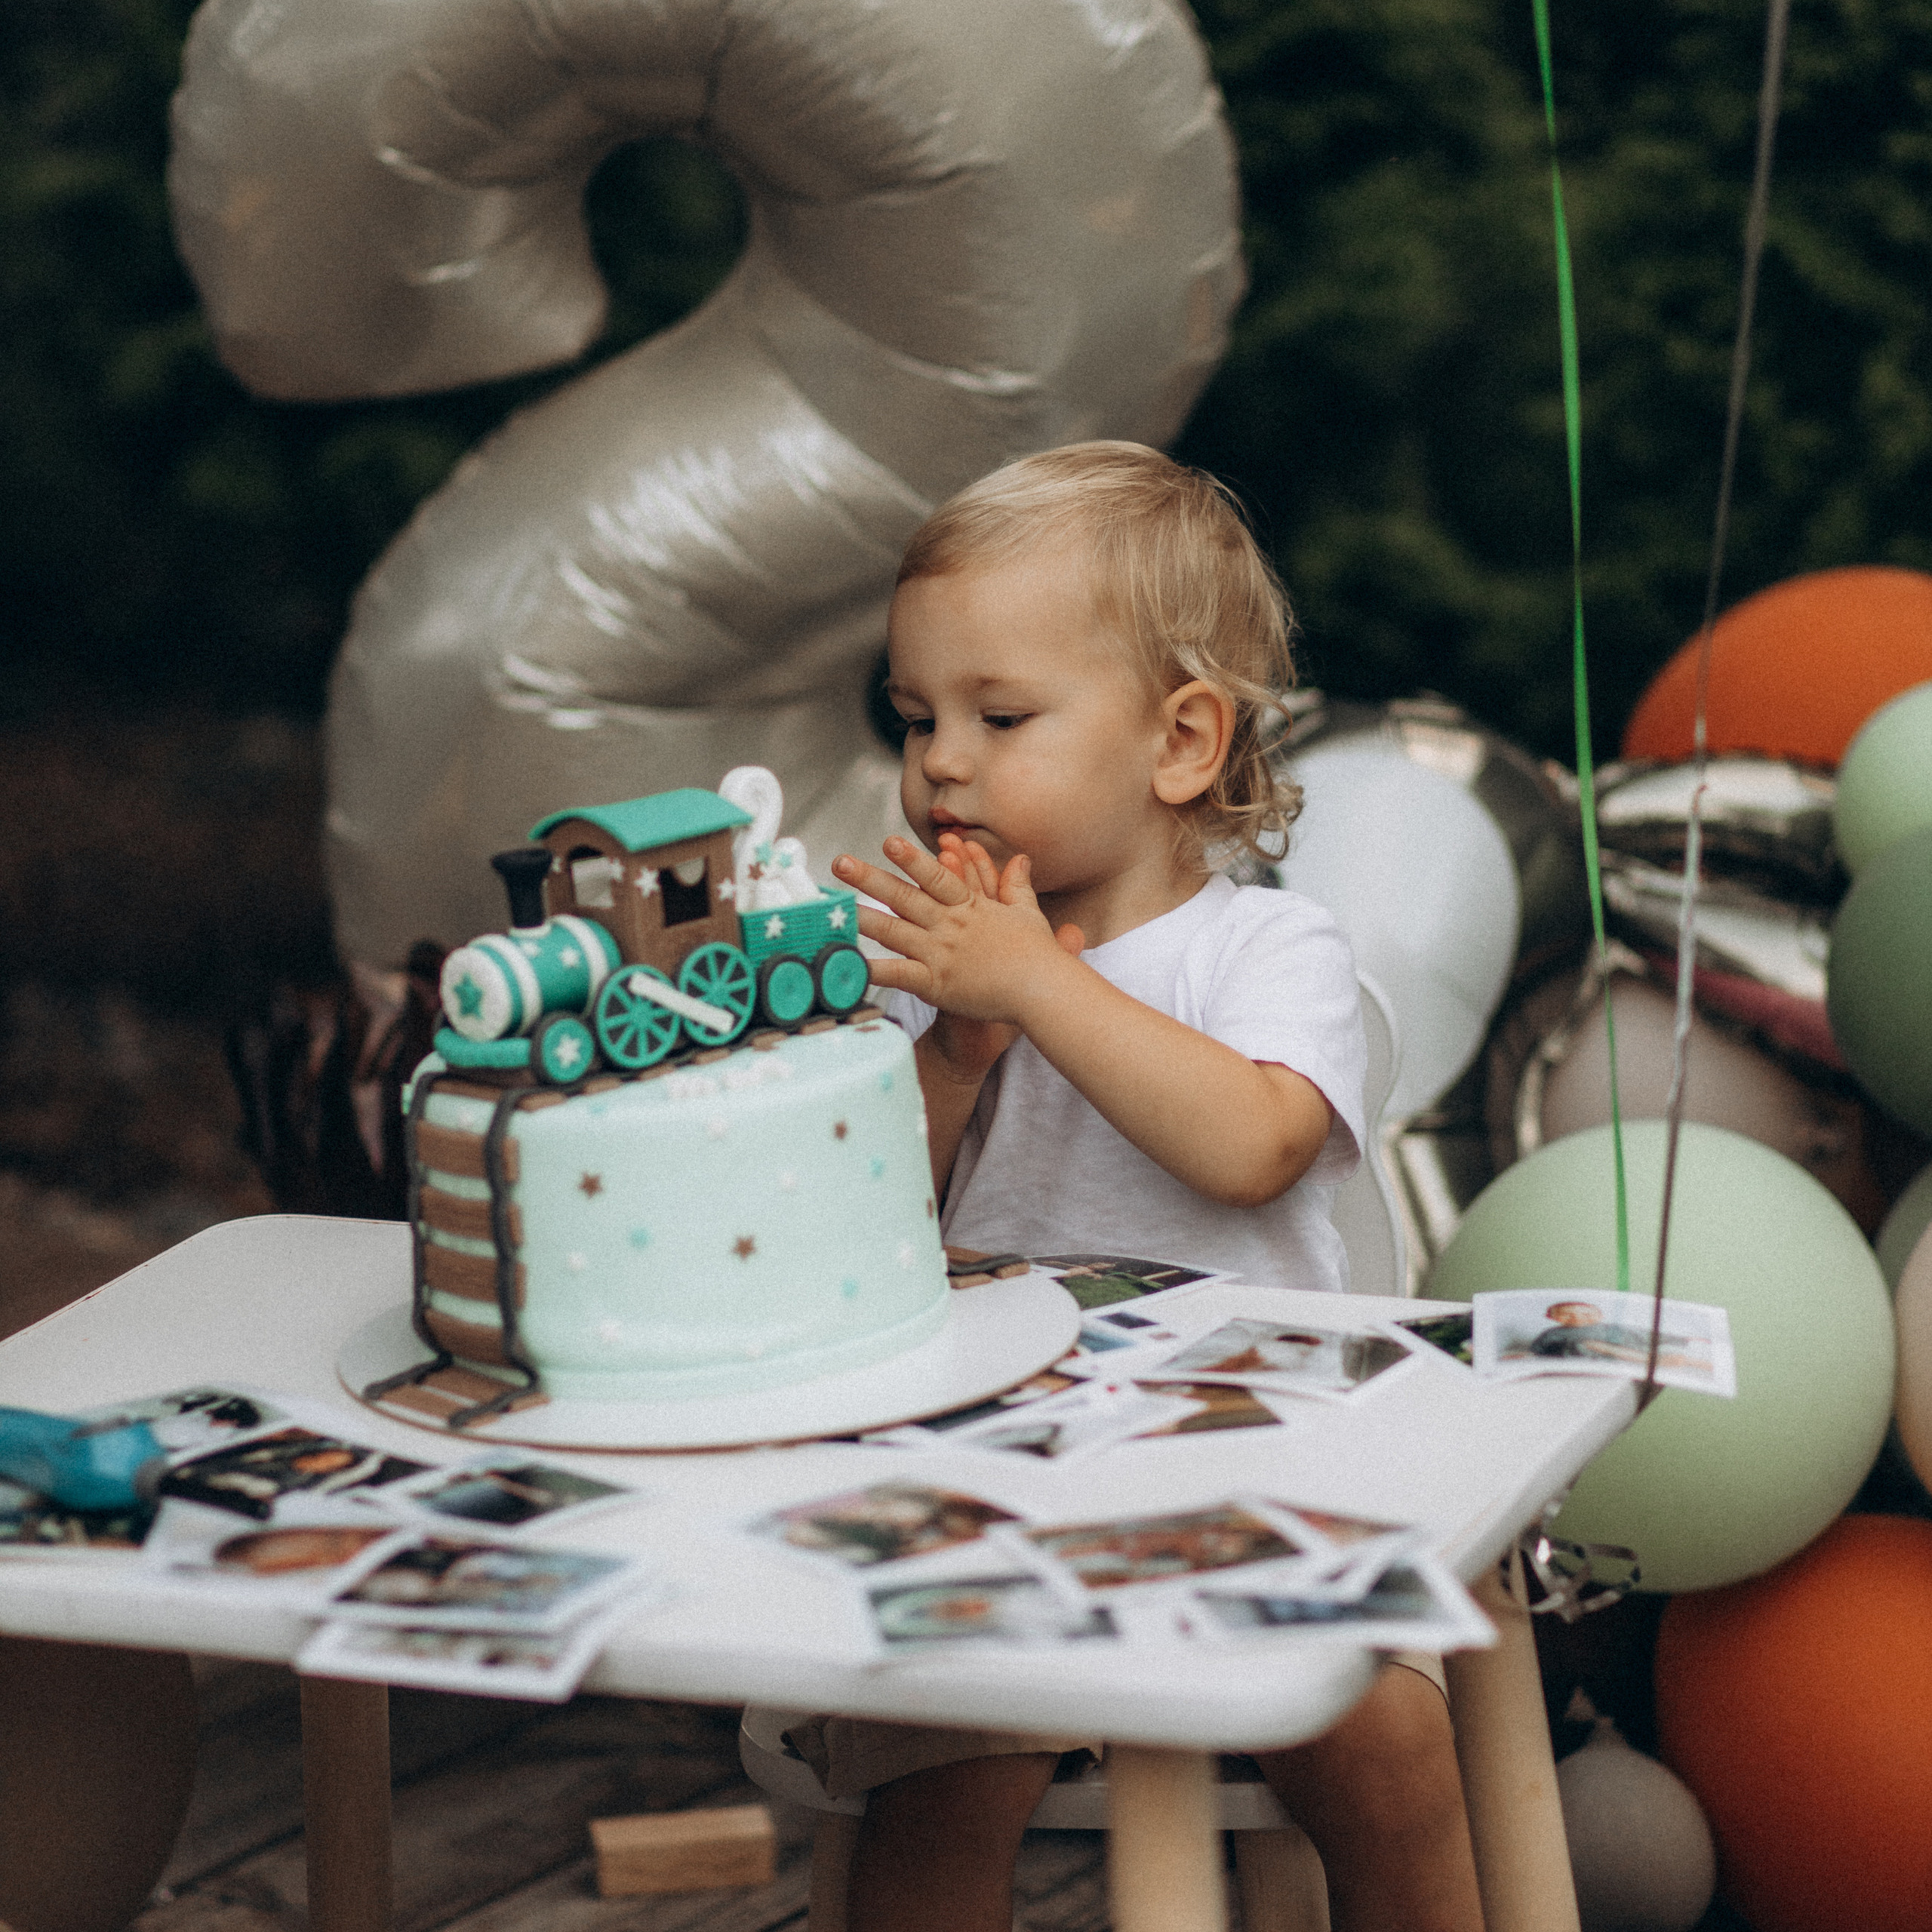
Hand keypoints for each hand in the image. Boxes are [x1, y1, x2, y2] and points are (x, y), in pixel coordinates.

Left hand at [832, 835, 1083, 1080]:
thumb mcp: (1027, 913)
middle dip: (870, 879)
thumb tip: (1020, 859)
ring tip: (832, 906)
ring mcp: (941, 954)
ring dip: (861, 916)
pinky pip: (897, 974)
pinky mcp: (936, 983)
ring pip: (893, 931)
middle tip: (841, 864)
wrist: (1043, 990)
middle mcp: (950, 927)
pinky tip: (846, 963)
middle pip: (904, 898)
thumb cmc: (1039, 956)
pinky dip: (871, 969)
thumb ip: (1017, 886)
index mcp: (970, 908)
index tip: (888, 842)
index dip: (911, 858)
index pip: (935, 877)